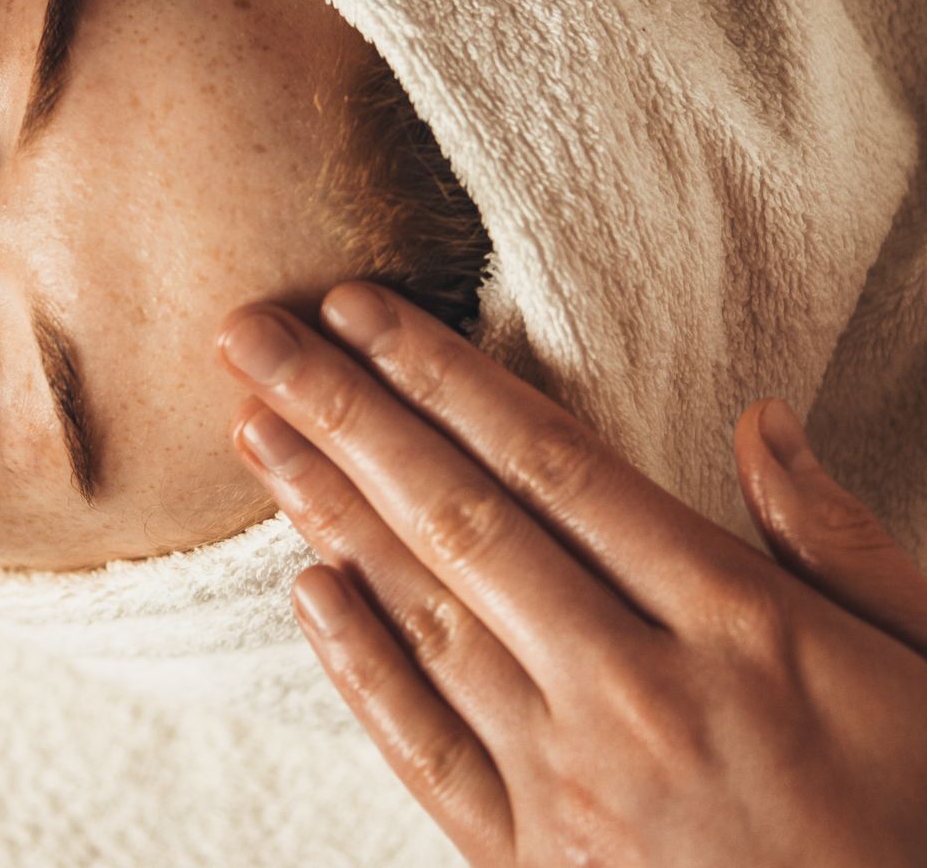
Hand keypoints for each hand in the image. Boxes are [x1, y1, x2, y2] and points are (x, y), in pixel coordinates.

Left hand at [217, 284, 926, 866]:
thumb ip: (844, 546)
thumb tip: (763, 425)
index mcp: (742, 624)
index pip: (554, 462)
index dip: (444, 375)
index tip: (363, 311)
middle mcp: (638, 690)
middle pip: (459, 518)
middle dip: (345, 415)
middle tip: (253, 339)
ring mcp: (574, 785)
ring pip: (425, 617)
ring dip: (328, 513)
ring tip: (255, 431)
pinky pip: (424, 751)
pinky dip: (357, 667)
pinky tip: (304, 588)